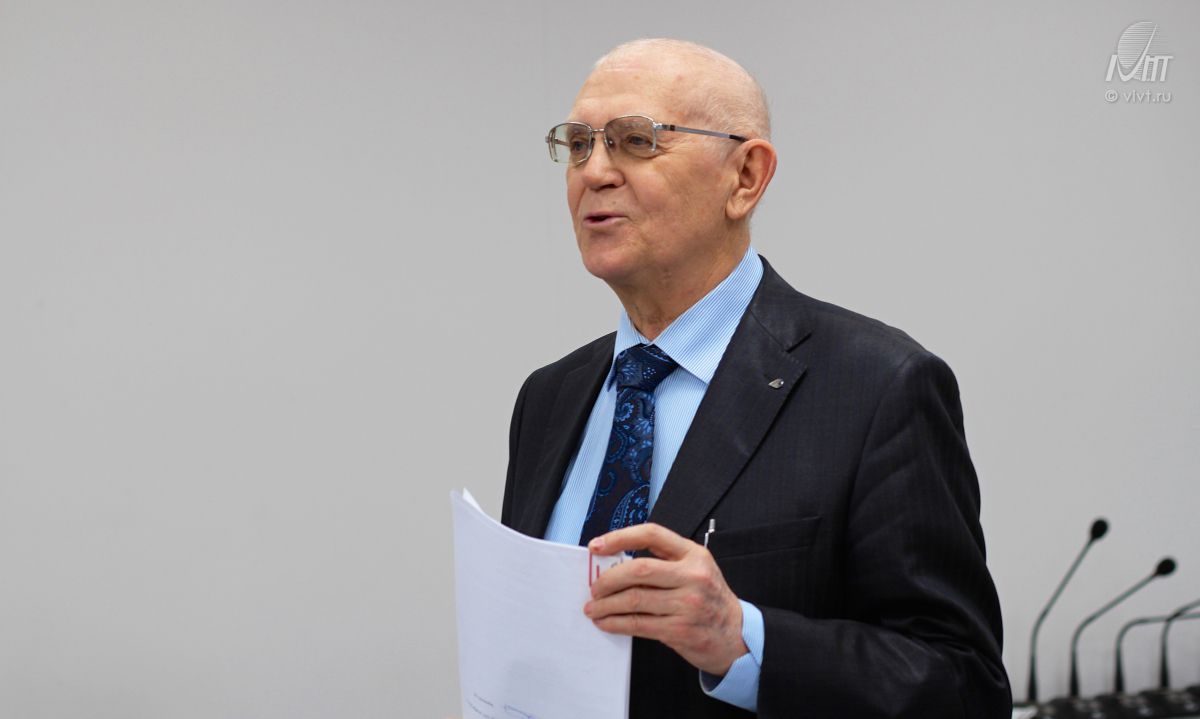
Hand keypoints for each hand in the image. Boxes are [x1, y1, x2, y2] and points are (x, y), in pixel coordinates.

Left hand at [583, 522, 747, 675]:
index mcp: (693, 554)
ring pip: (633, 599)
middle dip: (607, 579)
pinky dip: (615, 623)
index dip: (620, 537)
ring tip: (594, 608)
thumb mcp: (697, 568)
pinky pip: (637, 624)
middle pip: (638, 570)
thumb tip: (617, 560)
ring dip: (606, 605)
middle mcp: (692, 576)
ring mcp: (687, 604)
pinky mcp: (679, 630)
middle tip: (594, 587)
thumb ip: (664, 560)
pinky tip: (606, 622)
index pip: (651, 534)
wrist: (735, 635)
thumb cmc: (709, 599)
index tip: (596, 546)